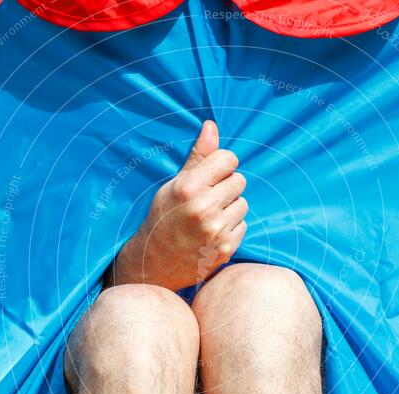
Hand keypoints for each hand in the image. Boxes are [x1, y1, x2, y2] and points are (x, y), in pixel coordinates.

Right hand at [109, 120, 247, 290]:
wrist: (155, 262)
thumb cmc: (163, 218)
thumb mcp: (174, 184)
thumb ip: (198, 157)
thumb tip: (212, 126)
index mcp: (188, 188)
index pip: (228, 159)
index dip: (222, 165)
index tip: (211, 175)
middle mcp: (204, 209)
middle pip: (239, 181)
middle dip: (226, 187)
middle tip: (207, 199)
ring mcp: (217, 231)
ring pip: (243, 203)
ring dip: (230, 208)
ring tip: (209, 217)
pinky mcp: (226, 248)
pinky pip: (243, 225)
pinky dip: (231, 227)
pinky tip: (212, 233)